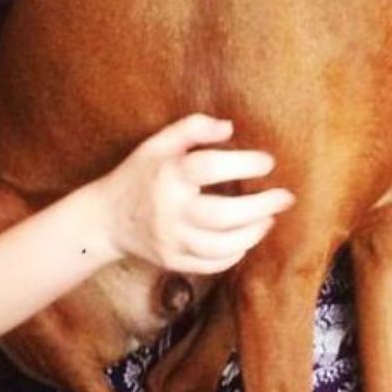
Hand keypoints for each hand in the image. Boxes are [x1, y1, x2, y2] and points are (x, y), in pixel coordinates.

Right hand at [94, 114, 294, 274]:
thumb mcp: (158, 144)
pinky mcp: (173, 262)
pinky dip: (234, 254)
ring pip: (220, 246)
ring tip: (268, 219)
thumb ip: (192, 129)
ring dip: (253, 233)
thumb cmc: (139, 174)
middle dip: (260, 207)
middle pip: (222, 215)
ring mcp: (171, 240)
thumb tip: (229, 127)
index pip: (208, 167)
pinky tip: (246, 239)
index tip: (268, 162)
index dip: (243, 163)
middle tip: (284, 197)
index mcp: (168, 175)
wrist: (106, 219)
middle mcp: (169, 210)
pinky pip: (211, 265)